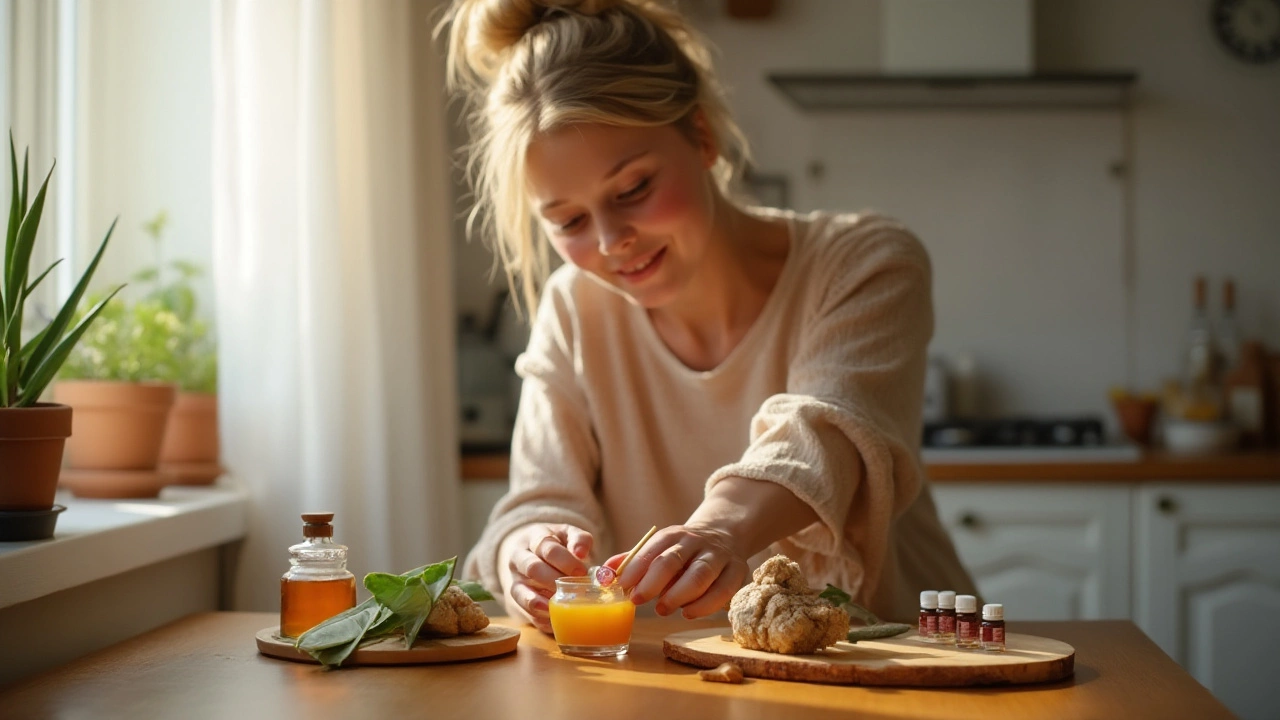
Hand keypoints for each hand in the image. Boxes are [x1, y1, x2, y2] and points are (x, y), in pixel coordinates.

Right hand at [506, 524, 592, 633]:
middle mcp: (519, 558)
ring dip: (539, 601)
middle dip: (553, 580)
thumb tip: (581, 553)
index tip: (582, 571)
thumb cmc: (557, 545)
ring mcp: (515, 580)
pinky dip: (537, 617)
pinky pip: (522, 611)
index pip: (546, 546)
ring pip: (519, 591)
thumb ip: (579, 539)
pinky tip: (552, 618)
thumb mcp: (568, 535)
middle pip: (532, 568)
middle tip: (573, 589)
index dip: (565, 560)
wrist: (533, 554)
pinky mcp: (515, 600)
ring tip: (557, 605)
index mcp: (534, 538)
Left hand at [612, 525, 747, 618]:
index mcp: (673, 535)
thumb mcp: (660, 548)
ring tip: (662, 610)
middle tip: (637, 601)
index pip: (652, 551)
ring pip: (699, 575)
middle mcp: (695, 542)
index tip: (621, 587)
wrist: (725, 535)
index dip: (635, 570)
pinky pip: (722, 590)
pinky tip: (688, 613)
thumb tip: (603, 573)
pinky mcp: (737, 570)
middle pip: (672, 561)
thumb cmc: (683, 551)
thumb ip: (633, 561)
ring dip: (678, 595)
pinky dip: (704, 605)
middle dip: (652, 583)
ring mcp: (718, 556)